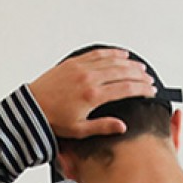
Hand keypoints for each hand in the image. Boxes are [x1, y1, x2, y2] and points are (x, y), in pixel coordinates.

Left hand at [27, 48, 156, 140]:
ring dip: (129, 63)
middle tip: (149, 79)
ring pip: (112, 61)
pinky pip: (97, 54)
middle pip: (122, 72)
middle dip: (139, 75)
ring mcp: (82, 68)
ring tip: (140, 67)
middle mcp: (89, 78)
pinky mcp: (74, 62)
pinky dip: (112, 53)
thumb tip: (122, 126)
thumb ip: (103, 126)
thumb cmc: (54, 120)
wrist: (32, 108)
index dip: (141, 89)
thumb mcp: (80, 130)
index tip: (151, 91)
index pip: (125, 89)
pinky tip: (121, 54)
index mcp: (93, 96)